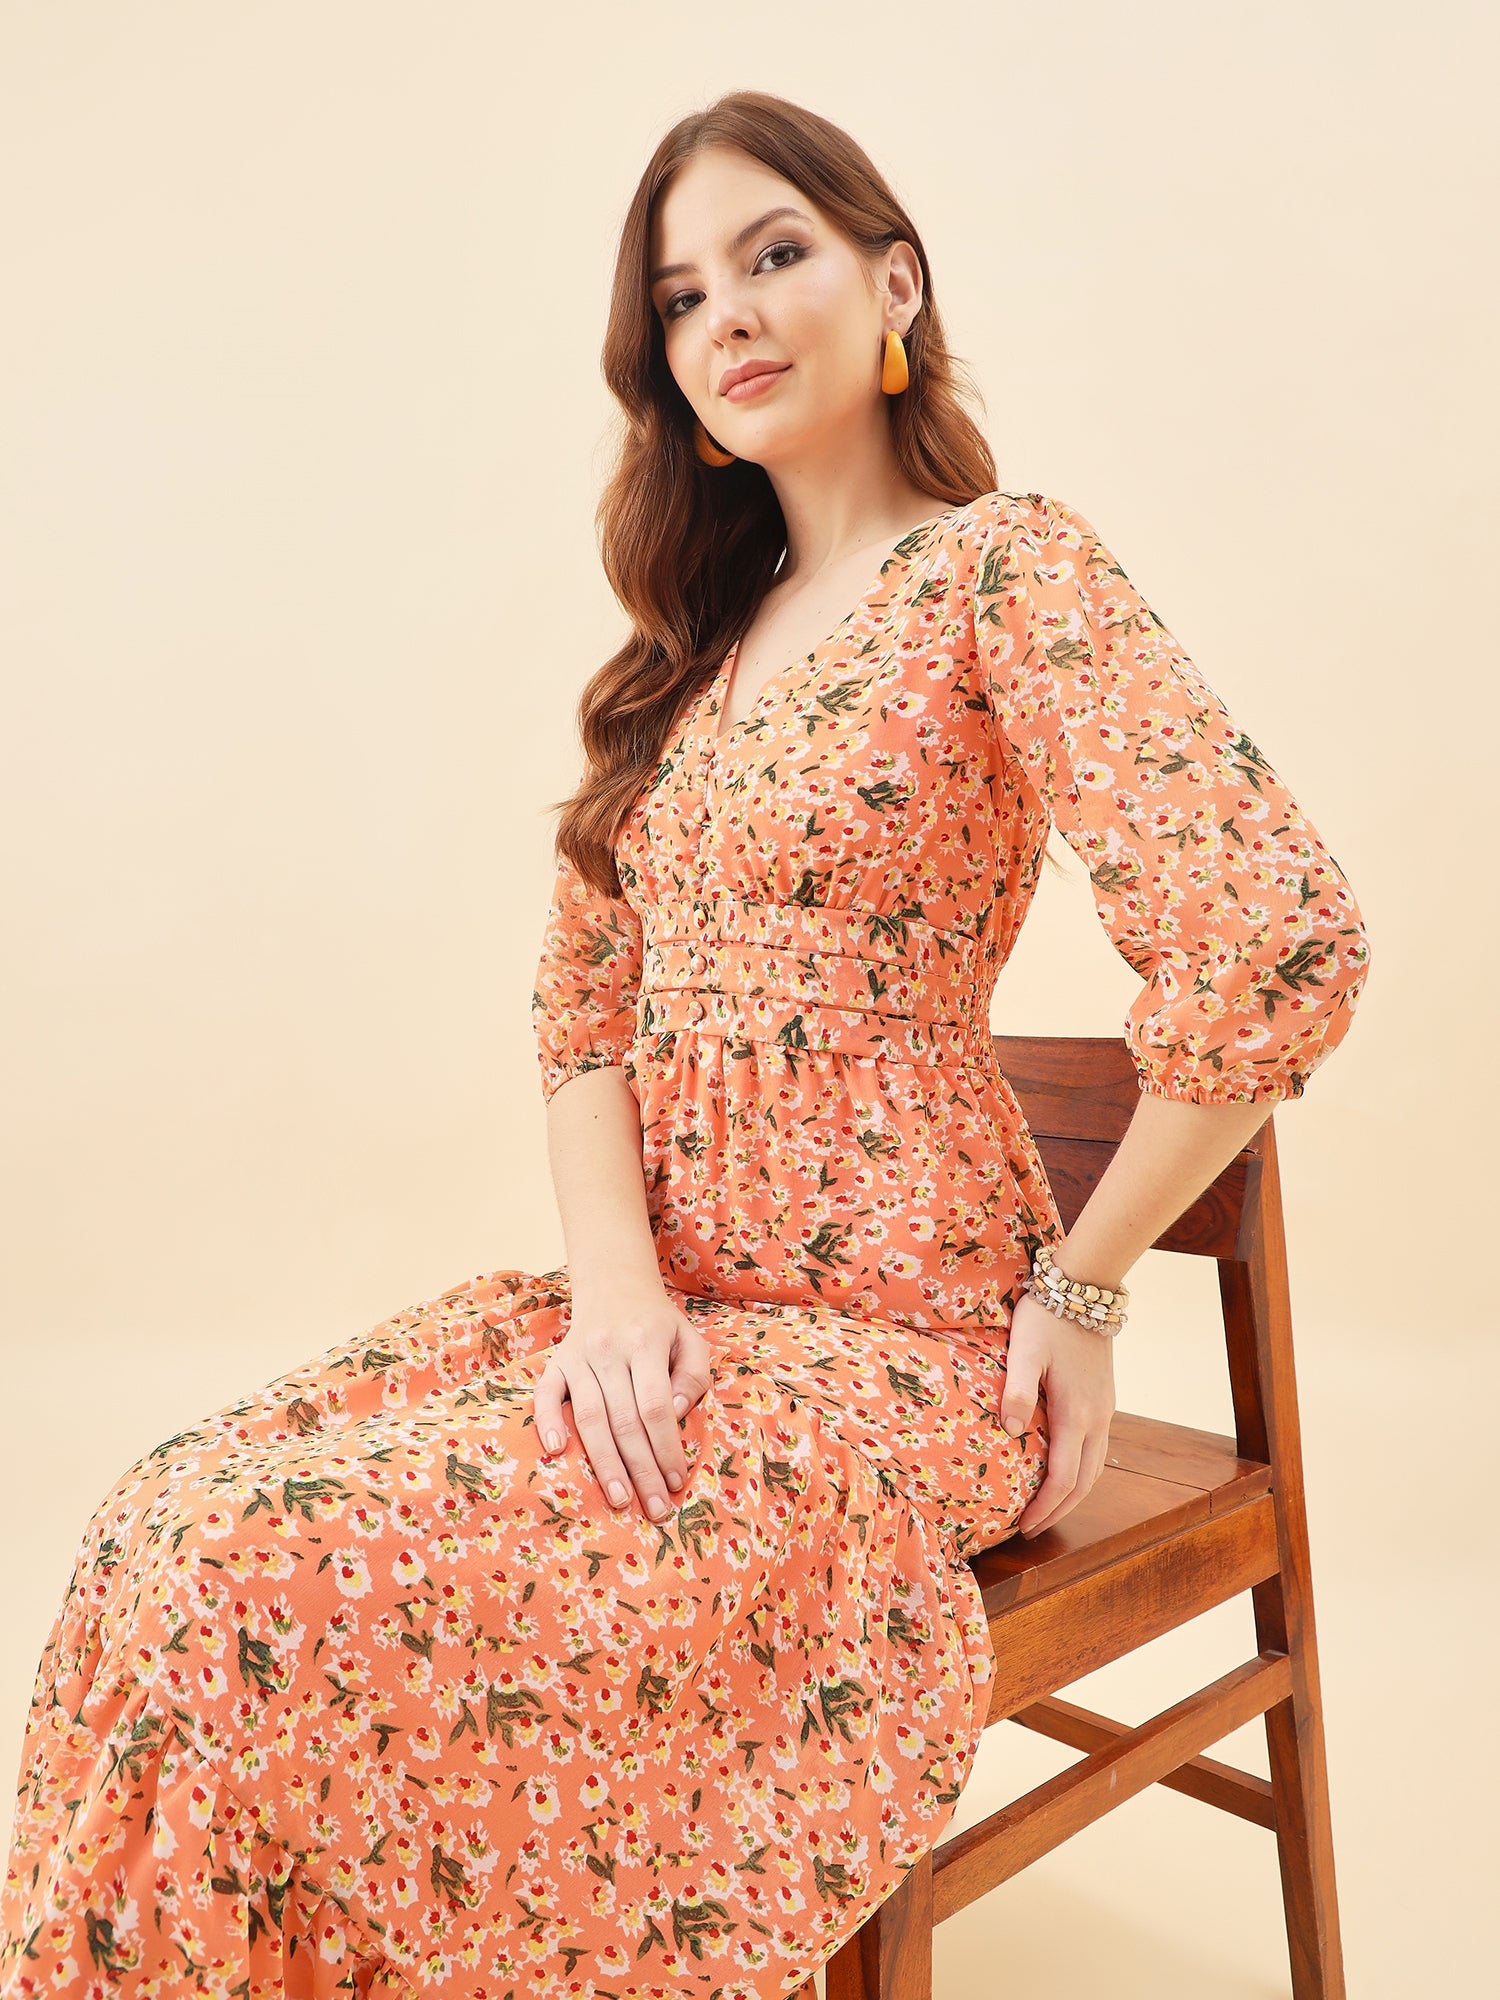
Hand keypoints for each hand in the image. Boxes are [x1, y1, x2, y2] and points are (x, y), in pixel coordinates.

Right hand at [533, 1279, 713, 1523]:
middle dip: (641, 1470)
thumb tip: (678, 1413)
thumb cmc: (658, 1324)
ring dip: (605, 1463)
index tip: (677, 1481)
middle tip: (654, 1509)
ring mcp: (579, 1356)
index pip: (656, 1405)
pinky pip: (546, 1394)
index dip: (666, 1447)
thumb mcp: (689, 1339)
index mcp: (646, 1341)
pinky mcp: (556, 1361)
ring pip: (590, 1417)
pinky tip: (556, 1451)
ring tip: (621, 1499)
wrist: (614, 1285)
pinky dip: (549, 1421)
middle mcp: (609, 1349)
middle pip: (625, 1420)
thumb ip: (694, 1375)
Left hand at [1003, 1288, 1116, 1538]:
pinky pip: (1096, 1448)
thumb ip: (1016, 1390)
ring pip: (1094, 1467)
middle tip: (1031, 1529)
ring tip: (1046, 1508)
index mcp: (1076, 1414)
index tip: (1023, 1528)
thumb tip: (1010, 1430)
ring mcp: (1105, 1409)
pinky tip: (1062, 1468)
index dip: (1044, 1508)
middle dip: (1058, 1511)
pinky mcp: (1104, 1399)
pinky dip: (1081, 1471)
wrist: (1086, 1287)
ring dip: (1072, 1494)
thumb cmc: (1048, 1317)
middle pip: (1083, 1483)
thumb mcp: (1024, 1351)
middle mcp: (1097, 1419)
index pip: (1063, 1479)